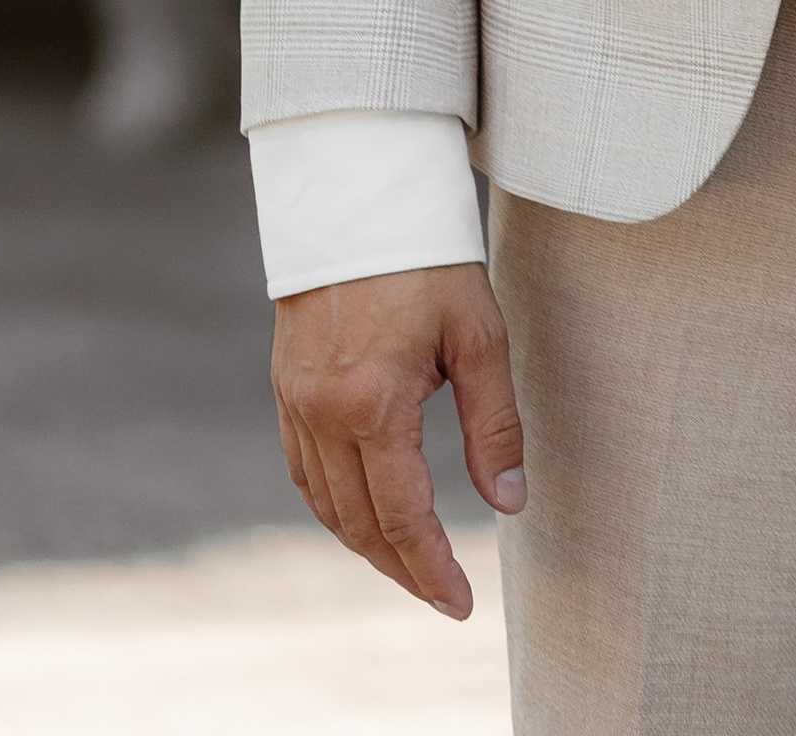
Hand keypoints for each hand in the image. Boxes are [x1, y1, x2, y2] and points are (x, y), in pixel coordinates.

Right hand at [272, 260, 524, 618]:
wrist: (358, 191)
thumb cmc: (429, 255)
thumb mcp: (479, 332)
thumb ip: (494, 423)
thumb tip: (510, 502)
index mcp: (372, 402)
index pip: (401, 516)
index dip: (430, 569)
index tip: (459, 604)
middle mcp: (322, 411)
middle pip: (358, 523)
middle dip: (401, 569)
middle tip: (441, 597)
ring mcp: (295, 401)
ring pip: (325, 504)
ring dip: (365, 545)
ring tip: (409, 567)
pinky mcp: (285, 386)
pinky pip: (303, 470)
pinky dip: (334, 506)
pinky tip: (362, 514)